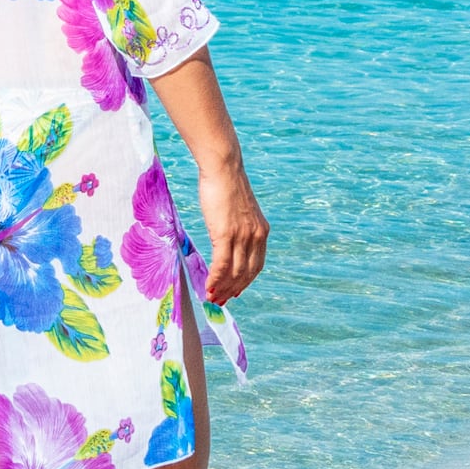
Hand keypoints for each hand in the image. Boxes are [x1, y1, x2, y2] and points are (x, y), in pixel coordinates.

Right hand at [192, 158, 268, 305]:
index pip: (256, 265)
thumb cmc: (226, 185)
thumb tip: (227, 240)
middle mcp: (255, 236)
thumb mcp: (239, 210)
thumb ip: (238, 227)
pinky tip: (208, 286)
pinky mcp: (226, 234)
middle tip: (219, 300)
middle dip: (232, 289)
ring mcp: (242, 236)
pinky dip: (215, 279)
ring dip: (222, 288)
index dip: (245, 281)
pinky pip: (222, 264)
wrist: (224, 168)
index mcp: (261, 231)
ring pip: (234, 272)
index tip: (235, 291)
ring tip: (211, 297)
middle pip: (246, 273)